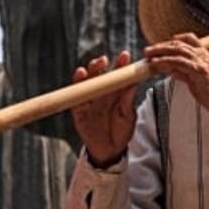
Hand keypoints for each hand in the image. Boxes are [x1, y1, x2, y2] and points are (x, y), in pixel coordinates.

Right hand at [70, 51, 136, 167]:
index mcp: (115, 92)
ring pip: (85, 83)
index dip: (120, 64)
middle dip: (99, 65)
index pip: (117, 75)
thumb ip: (128, 99)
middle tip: (103, 60)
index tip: (125, 56)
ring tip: (90, 68)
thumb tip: (133, 82)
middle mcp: (101, 93)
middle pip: (98, 74)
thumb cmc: (122, 132)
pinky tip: (79, 79)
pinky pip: (75, 98)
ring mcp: (89, 101)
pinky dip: (76, 88)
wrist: (111, 151)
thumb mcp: (129, 115)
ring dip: (86, 74)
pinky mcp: (79, 111)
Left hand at [144, 33, 208, 115]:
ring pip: (178, 50)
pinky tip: (156, 63)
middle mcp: (203, 55)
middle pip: (179, 44)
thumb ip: (184, 72)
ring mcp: (201, 62)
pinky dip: (166, 61)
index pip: (189, 39)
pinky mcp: (199, 71)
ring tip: (148, 55)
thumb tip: (171, 69)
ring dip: (160, 51)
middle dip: (161, 46)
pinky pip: (179, 62)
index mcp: (204, 55)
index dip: (175, 39)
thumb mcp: (195, 79)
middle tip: (148, 50)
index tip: (162, 44)